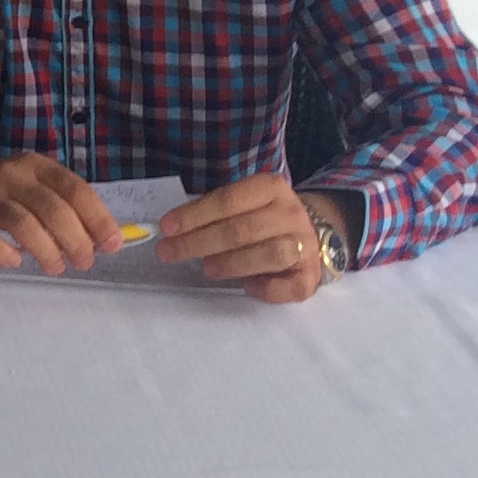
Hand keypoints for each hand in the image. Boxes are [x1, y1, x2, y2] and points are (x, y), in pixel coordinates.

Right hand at [0, 153, 118, 274]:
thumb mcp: (29, 190)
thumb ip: (60, 208)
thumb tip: (97, 241)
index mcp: (34, 166)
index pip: (75, 189)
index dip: (98, 218)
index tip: (112, 245)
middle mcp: (10, 174)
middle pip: (52, 208)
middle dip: (76, 240)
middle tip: (84, 263)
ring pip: (22, 222)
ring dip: (46, 250)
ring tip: (55, 268)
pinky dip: (2, 252)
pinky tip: (14, 262)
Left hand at [154, 174, 336, 303]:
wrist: (307, 231)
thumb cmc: (259, 217)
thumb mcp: (239, 203)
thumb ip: (211, 212)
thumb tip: (171, 230)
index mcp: (270, 188)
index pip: (228, 200)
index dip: (194, 215)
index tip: (166, 228)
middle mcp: (291, 213)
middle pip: (243, 229)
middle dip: (200, 242)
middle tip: (169, 252)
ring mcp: (305, 244)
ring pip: (271, 254)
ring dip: (233, 263)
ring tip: (207, 268)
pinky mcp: (311, 274)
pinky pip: (293, 286)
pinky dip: (268, 289)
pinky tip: (247, 287)